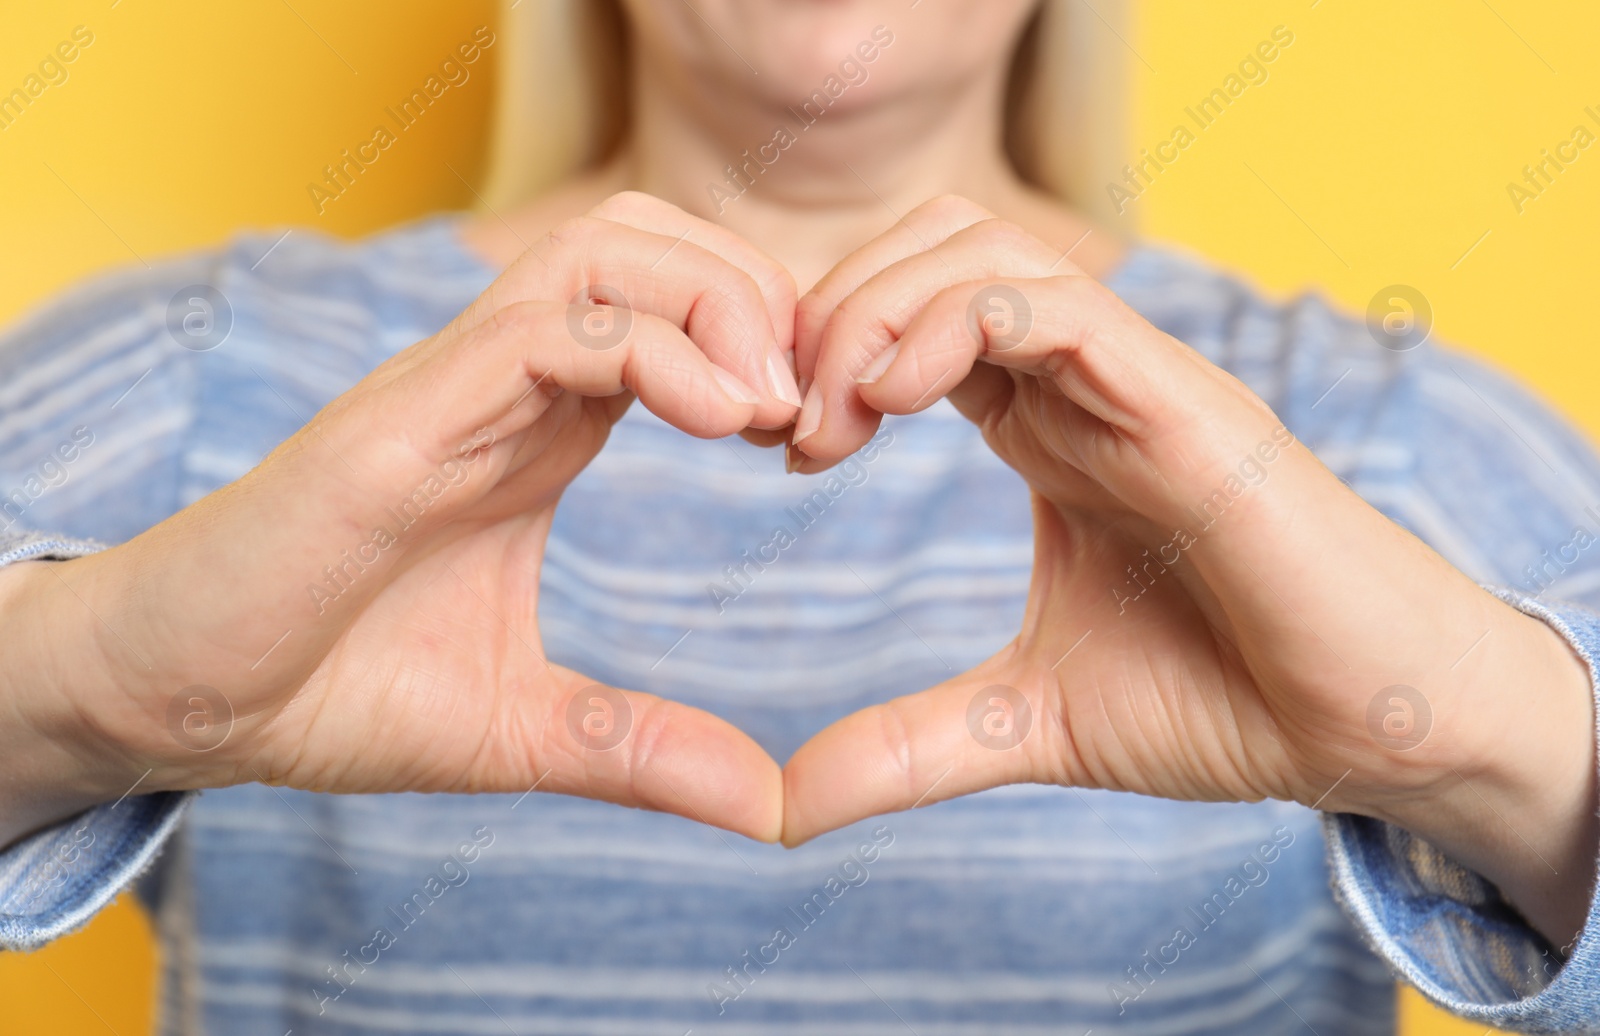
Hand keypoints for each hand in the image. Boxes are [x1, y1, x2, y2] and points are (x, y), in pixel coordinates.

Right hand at [2, 193, 802, 845]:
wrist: (180, 699)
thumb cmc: (331, 689)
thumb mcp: (527, 729)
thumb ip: (646, 749)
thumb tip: (771, 810)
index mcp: (543, 429)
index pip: (678, 312)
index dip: (770, 347)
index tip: (818, 438)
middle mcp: (505, 385)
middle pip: (658, 242)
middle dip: (761, 297)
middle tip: (810, 412)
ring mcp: (452, 385)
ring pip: (608, 251)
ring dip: (718, 304)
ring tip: (769, 411)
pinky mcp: (404, 414)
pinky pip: (547, 325)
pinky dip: (653, 348)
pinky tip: (716, 420)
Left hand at [780, 196, 1597, 943]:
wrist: (1368, 731)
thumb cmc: (1220, 701)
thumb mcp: (1022, 723)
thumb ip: (904, 748)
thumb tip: (781, 810)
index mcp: (1039, 427)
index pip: (908, 317)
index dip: (822, 356)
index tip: (779, 450)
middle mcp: (1079, 385)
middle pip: (928, 249)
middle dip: (830, 311)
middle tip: (788, 426)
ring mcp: (1133, 384)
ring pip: (981, 251)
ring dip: (876, 308)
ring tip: (834, 417)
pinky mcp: (1185, 405)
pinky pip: (1059, 306)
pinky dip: (955, 321)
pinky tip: (894, 398)